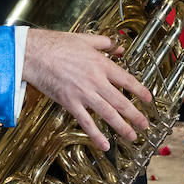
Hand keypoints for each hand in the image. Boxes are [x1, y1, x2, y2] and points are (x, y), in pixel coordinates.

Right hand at [22, 29, 151, 150]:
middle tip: (145, 125)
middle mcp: (96, 81)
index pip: (127, 80)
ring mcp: (83, 94)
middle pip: (121, 101)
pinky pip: (86, 122)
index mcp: (101, 65)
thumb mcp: (85, 39)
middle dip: (135, 115)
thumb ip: (105, 43)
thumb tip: (119, 48)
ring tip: (132, 136)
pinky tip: (104, 145)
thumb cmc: (57, 45)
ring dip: (122, 127)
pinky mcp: (70, 103)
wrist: (35, 54)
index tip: (148, 99)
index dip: (140, 91)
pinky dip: (96, 135)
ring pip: (107, 114)